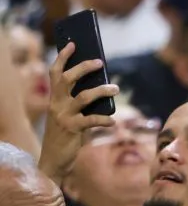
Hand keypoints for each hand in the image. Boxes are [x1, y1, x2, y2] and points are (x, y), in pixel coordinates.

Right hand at [40, 43, 117, 180]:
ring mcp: (64, 116)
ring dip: (102, 90)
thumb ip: (83, 105)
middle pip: (67, 79)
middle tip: (100, 62)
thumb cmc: (66, 137)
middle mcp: (56, 104)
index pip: (55, 73)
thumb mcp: (71, 117)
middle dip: (83, 68)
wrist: (54, 161)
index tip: (72, 44)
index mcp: (54, 99)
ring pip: (84, 97)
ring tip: (115, 87)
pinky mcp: (72, 129)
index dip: (63, 57)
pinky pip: (91, 121)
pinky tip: (113, 121)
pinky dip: (104, 120)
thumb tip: (104, 91)